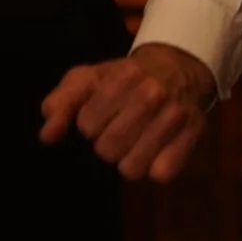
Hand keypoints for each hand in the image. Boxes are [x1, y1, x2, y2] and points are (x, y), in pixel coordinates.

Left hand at [39, 44, 214, 182]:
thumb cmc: (124, 77)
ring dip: (129, 160)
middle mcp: (151, 94)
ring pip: (133, 168)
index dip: (89, 125)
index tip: (100, 115)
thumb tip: (47, 136)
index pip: (87, 125)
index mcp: (122, 77)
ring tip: (135, 142)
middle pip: (108, 150)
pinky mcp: (194, 134)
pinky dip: (155, 167)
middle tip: (119, 130)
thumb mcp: (88, 79)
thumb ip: (62, 103)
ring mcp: (175, 115)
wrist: (177, 66)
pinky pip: (162, 173)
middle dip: (107, 145)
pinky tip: (155, 150)